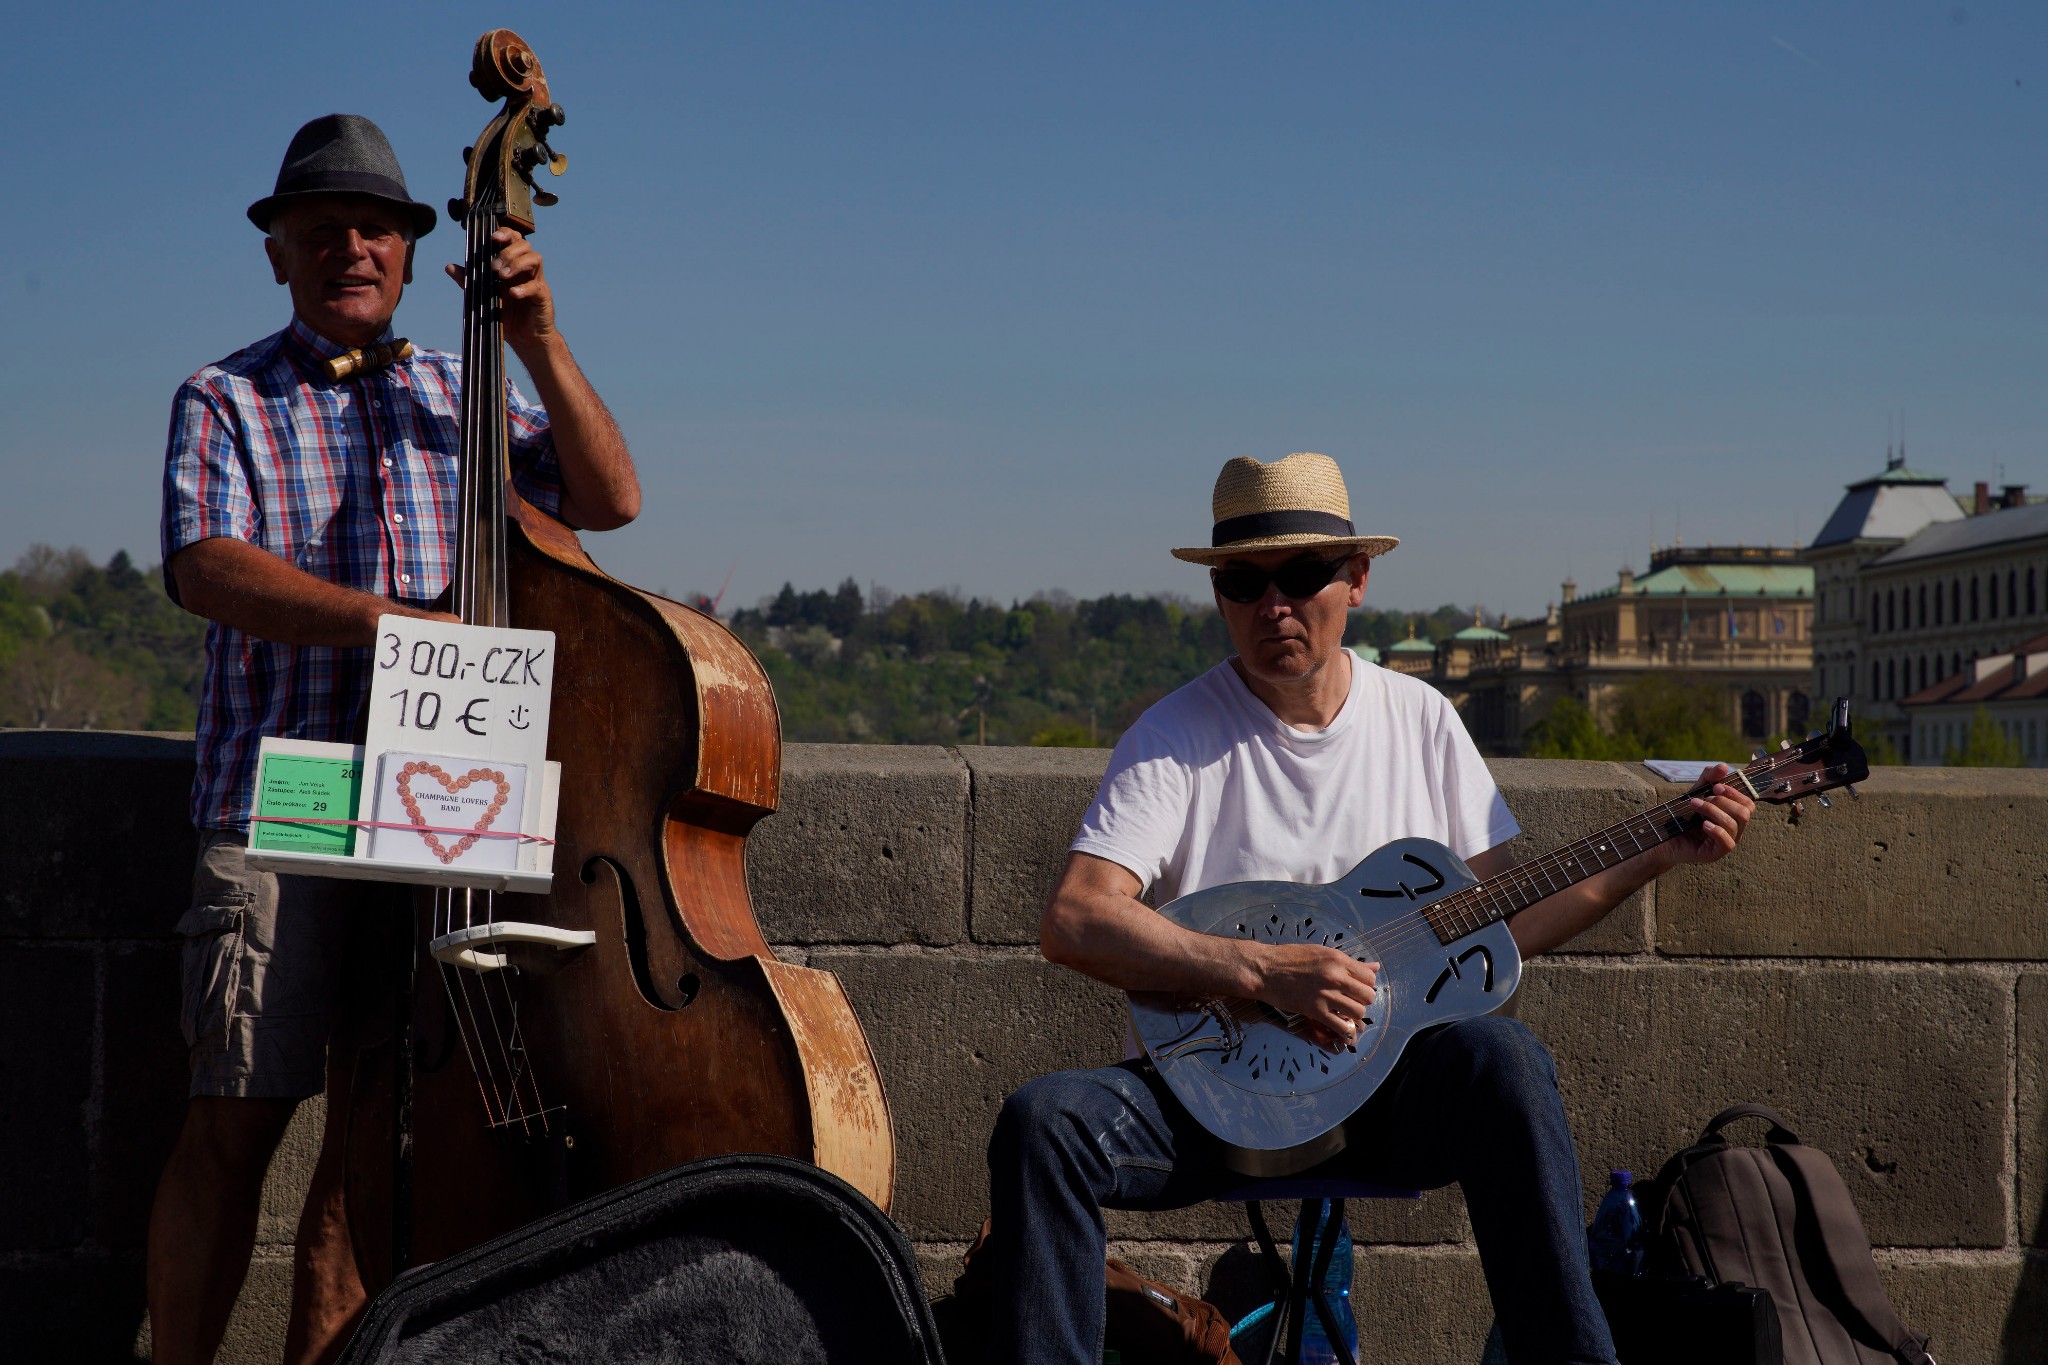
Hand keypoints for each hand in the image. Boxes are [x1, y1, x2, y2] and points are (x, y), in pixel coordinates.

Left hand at [445, 227, 553, 350]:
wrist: (525, 338)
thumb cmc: (506, 315)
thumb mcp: (484, 296)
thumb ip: (469, 281)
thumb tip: (449, 267)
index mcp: (512, 264)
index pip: (513, 240)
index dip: (505, 233)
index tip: (492, 237)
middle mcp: (526, 269)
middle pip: (524, 245)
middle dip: (507, 251)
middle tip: (493, 267)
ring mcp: (536, 281)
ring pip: (535, 258)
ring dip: (517, 263)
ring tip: (502, 276)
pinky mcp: (543, 296)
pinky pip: (536, 286)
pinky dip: (524, 288)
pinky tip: (513, 294)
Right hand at [1251, 943, 1377, 1050]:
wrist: (1264, 969)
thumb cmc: (1289, 958)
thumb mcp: (1321, 952)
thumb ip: (1349, 962)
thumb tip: (1374, 967)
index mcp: (1338, 960)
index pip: (1369, 977)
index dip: (1365, 985)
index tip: (1355, 988)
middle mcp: (1335, 976)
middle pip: (1367, 996)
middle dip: (1361, 1000)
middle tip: (1350, 1001)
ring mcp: (1326, 994)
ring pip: (1358, 1012)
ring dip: (1353, 1015)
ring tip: (1343, 1012)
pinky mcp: (1315, 1010)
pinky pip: (1342, 1026)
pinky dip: (1344, 1029)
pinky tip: (1337, 1024)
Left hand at [1666, 763, 1753, 865]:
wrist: (1662, 837)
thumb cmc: (1682, 815)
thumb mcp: (1695, 792)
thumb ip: (1708, 779)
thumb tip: (1723, 766)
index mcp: (1733, 817)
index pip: (1748, 804)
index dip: (1735, 793)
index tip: (1716, 786)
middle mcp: (1734, 830)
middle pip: (1744, 813)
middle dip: (1723, 801)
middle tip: (1704, 797)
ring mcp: (1726, 843)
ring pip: (1733, 824)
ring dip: (1712, 810)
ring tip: (1694, 805)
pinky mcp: (1716, 854)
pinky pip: (1727, 843)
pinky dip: (1715, 830)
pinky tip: (1702, 824)